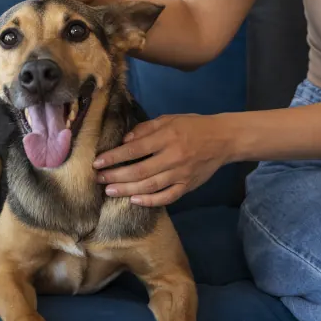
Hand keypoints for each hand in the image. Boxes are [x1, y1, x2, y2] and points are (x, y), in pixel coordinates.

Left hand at [93, 114, 233, 206]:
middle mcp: (173, 157)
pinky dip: (151, 201)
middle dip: (116, 176)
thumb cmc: (193, 126)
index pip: (135, 149)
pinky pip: (167, 197)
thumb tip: (125, 140)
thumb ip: (146, 128)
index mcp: (167, 137)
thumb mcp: (169, 119)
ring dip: (127, 190)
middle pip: (139, 170)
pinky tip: (135, 201)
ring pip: (150, 186)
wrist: (223, 139)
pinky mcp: (188, 186)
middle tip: (99, 179)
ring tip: (110, 191)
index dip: (114, 156)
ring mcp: (181, 174)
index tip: (98, 162)